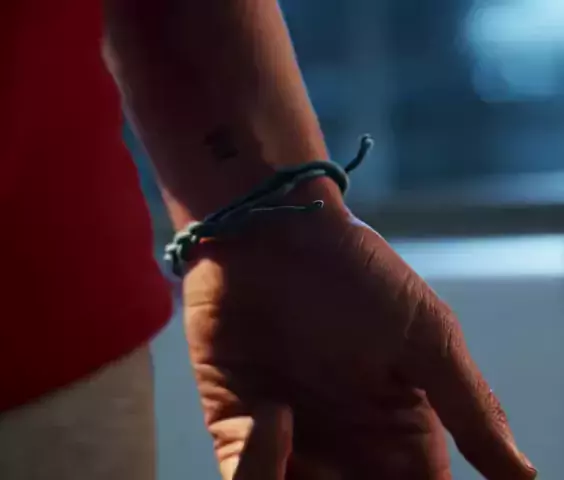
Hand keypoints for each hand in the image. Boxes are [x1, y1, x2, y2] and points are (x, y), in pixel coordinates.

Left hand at [182, 206, 535, 478]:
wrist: (275, 233)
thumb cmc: (355, 273)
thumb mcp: (424, 333)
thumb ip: (470, 407)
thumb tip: (523, 478)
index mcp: (396, 433)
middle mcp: (342, 447)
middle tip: (348, 474)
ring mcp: (288, 440)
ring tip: (311, 453)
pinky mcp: (234, 425)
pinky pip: (242, 477)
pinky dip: (258, 470)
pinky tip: (277, 415)